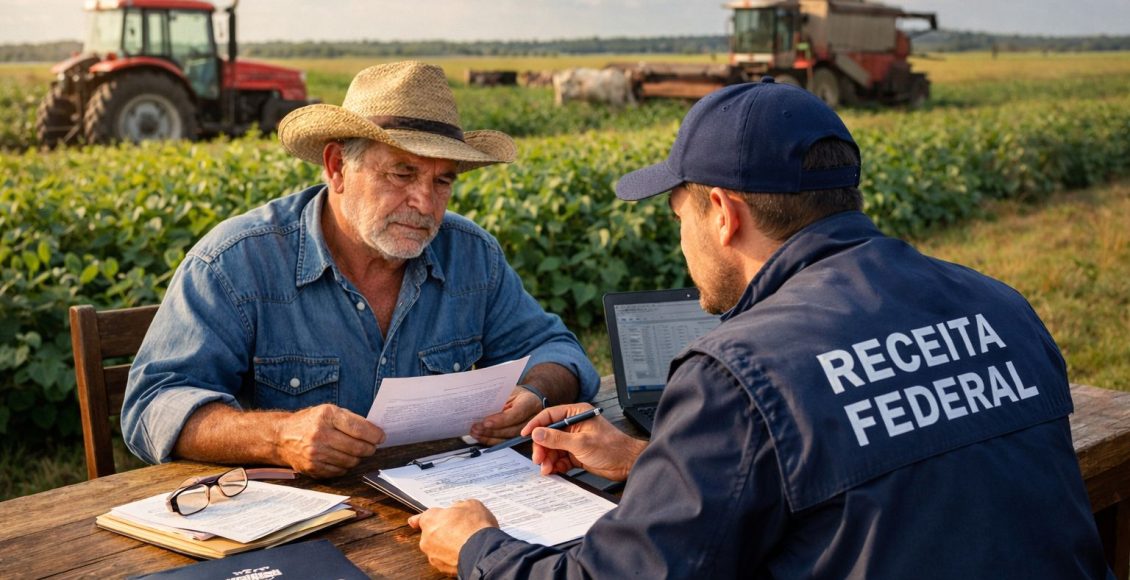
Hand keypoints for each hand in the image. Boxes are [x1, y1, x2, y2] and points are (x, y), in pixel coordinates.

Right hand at [273, 404, 383, 477]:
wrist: (282, 437)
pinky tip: (344, 458)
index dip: (374, 434)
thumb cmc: (310, 422)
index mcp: (327, 416)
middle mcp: (320, 435)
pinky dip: (346, 466)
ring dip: (358, 457)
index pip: (359, 429)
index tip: (381, 436)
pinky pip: (340, 471)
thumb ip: (350, 420)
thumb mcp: (328, 411)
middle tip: (373, 446)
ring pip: (350, 461)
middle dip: (370, 448)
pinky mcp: (313, 467)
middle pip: (357, 447)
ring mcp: (316, 453)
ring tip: (358, 452)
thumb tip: (374, 432)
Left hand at [408, 499, 498, 575]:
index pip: (420, 518)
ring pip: (438, 548)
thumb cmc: (475, 526)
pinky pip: (446, 560)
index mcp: (430, 519)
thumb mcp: (470, 505)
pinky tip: (466, 551)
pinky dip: (453, 556)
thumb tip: (458, 509)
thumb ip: (459, 506)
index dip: (418, 519)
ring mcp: (434, 555)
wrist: (483, 550)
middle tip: (458, 528)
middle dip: (442, 531)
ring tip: (465, 542)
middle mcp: (427, 539)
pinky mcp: (443, 568)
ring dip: (447, 545)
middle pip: (431, 533)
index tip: (413, 522)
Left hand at [469, 387, 541, 444]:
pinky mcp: (520, 437)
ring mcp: (528, 430)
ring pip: (509, 438)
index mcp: (531, 402)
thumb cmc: (515, 393)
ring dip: (490, 437)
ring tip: (476, 432)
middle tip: (477, 428)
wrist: (524, 398)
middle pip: (513, 430)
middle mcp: (532, 418)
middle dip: (493, 431)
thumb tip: (481, 409)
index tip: (486, 422)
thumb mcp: (508, 390)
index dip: (501, 420)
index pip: (517, 414)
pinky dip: (491, 441)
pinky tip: (481, 437)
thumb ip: (499, 400)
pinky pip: (505, 442)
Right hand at [524, 403, 645, 481]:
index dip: (536, 425)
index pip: (550, 416)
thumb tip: (537, 432)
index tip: (525, 434)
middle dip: (542, 447)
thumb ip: (557, 438)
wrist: (627, 464)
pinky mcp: (577, 454)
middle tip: (539, 459)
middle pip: (549, 434)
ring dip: (548, 459)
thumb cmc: (612, 447)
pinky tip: (554, 471)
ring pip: (553, 448)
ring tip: (547, 469)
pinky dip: (556, 465)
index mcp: (576, 413)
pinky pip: (560, 458)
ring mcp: (575, 440)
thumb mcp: (581, 443)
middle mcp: (574, 425)